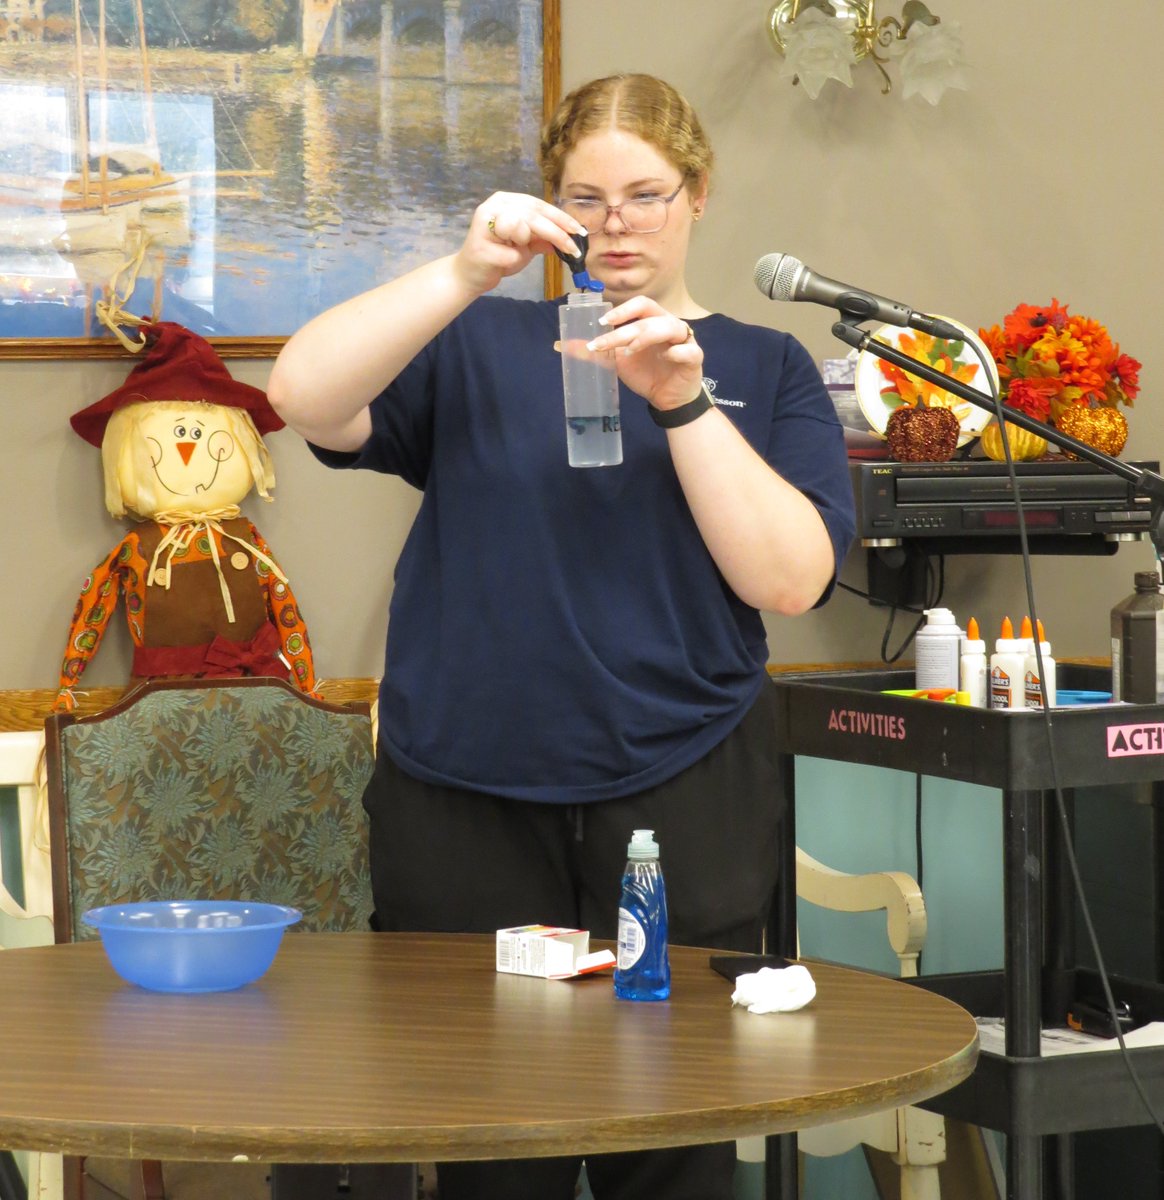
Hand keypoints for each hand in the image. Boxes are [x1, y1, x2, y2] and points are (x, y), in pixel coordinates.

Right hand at [454, 192, 585, 295]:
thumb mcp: (526, 246)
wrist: (471, 275)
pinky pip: (511, 254)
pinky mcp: (480, 244)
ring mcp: (485, 222)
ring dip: (525, 245)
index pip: (539, 205)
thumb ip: (543, 238)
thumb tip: (570, 235)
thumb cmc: (498, 257)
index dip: (560, 218)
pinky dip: (513, 261)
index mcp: (507, 201)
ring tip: (517, 252)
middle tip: (574, 249)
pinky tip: (502, 262)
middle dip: (557, 233)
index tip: (579, 231)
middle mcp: (495, 205)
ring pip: (521, 230)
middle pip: (534, 216)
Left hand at [586, 296, 704, 410]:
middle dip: (627, 324)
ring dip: (648, 335)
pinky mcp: (694, 358)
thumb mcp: (616, 361)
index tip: (601, 322)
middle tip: (607, 334)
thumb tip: (560, 345)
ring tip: (629, 350)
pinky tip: (667, 356)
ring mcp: (683, 340)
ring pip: (670, 327)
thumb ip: (593, 351)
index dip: (622, 310)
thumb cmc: (646, 373)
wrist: (667, 398)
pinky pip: (690, 350)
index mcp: (651, 321)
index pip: (639, 305)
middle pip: (650, 314)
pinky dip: (678, 351)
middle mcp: (668, 325)